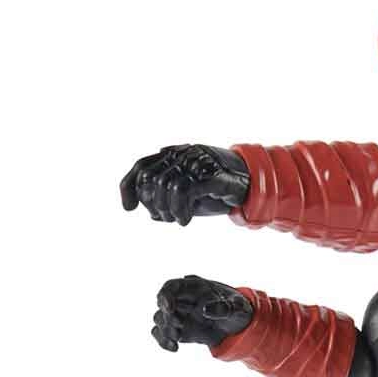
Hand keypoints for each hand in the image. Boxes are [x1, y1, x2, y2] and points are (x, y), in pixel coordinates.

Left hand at [120, 144, 249, 224]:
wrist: (249, 185)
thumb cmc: (218, 191)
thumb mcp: (190, 196)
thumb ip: (171, 200)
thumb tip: (152, 213)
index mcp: (174, 156)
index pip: (141, 166)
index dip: (129, 186)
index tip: (128, 208)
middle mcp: (182, 154)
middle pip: (151, 177)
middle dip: (152, 202)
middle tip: (163, 218)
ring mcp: (196, 162)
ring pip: (165, 184)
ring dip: (167, 209)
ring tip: (176, 220)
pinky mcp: (209, 173)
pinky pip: (184, 190)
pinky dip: (180, 210)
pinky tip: (185, 222)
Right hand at [152, 276, 253, 350]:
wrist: (238, 324)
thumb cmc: (237, 308)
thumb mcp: (237, 307)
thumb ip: (223, 307)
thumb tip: (205, 310)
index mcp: (195, 288)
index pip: (171, 286)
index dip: (165, 295)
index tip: (169, 308)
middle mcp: (183, 300)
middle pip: (162, 304)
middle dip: (166, 316)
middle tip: (179, 325)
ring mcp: (179, 315)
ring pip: (160, 320)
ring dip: (165, 330)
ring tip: (177, 338)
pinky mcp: (179, 330)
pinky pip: (162, 334)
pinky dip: (163, 341)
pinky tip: (174, 348)